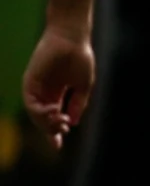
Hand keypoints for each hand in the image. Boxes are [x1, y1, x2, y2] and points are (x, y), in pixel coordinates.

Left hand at [22, 24, 94, 149]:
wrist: (72, 39)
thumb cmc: (80, 58)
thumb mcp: (83, 85)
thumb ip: (78, 104)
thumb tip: (73, 123)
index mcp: (56, 94)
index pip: (52, 118)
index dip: (54, 133)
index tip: (58, 146)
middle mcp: (44, 93)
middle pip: (43, 119)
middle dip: (52, 129)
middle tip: (63, 129)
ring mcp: (36, 88)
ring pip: (35, 115)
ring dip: (46, 122)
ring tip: (59, 121)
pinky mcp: (29, 82)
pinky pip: (31, 104)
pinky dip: (40, 112)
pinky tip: (53, 111)